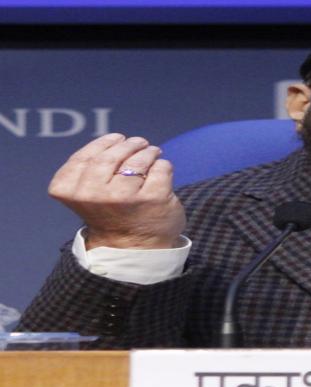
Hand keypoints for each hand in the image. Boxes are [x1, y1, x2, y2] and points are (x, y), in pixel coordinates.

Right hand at [48, 133, 185, 249]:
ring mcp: (125, 195)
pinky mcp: (153, 197)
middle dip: (130, 144)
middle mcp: (94, 193)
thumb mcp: (87, 195)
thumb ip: (90, 170)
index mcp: (70, 190)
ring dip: (149, 152)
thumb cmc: (112, 216)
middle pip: (113, 155)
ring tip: (152, 152)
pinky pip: (161, 168)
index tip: (117, 138)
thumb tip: (114, 140)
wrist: (134, 248)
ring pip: (140, 159)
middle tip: (140, 142)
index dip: (105, 143)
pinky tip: (161, 170)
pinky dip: (163, 165)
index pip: (87, 156)